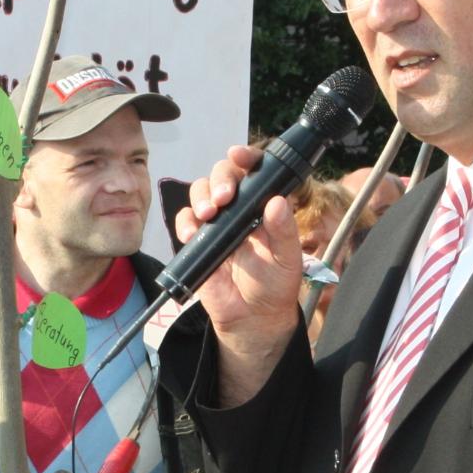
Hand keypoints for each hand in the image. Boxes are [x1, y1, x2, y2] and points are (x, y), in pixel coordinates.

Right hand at [179, 146, 305, 349]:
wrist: (253, 318)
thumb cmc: (275, 285)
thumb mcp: (288, 259)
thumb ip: (284, 231)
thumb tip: (278, 202)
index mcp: (263, 206)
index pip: (255, 171)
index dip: (246, 157)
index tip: (239, 154)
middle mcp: (238, 208)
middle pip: (222, 175)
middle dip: (220, 178)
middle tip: (224, 197)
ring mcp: (216, 223)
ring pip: (200, 192)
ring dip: (201, 196)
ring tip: (209, 214)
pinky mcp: (198, 241)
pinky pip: (185, 221)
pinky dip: (184, 222)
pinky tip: (191, 233)